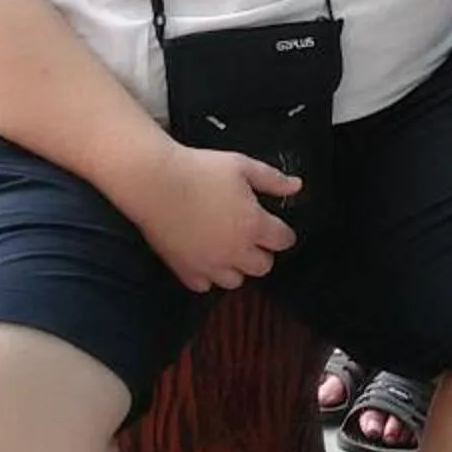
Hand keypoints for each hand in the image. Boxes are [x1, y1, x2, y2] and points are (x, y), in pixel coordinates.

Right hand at [135, 144, 299, 293]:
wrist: (154, 182)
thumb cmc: (200, 169)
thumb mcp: (241, 166)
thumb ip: (272, 180)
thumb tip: (297, 187)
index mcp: (254, 226)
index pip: (283, 241)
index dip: (281, 232)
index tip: (274, 224)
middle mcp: (235, 251)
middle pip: (263, 266)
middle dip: (261, 252)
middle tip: (249, 235)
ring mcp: (210, 264)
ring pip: (236, 281)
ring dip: (236, 266)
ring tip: (226, 247)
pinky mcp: (185, 270)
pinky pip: (204, 285)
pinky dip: (207, 275)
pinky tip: (203, 256)